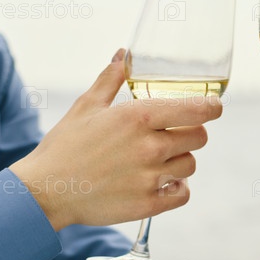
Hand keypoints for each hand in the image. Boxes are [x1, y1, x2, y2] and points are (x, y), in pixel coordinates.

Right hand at [10, 49, 221, 229]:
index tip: (214, 107)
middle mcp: (148, 147)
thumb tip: (124, 54)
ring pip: (191, 165)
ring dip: (181, 161)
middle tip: (175, 135)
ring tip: (161, 160)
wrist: (45, 191)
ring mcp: (149, 177)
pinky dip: (177, 188)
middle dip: (191, 133)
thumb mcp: (86, 106)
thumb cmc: (65, 146)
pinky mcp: (147, 204)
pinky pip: (182, 193)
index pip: (197, 110)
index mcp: (137, 117)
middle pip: (199, 137)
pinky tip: (163, 182)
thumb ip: (111, 78)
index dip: (211, 107)